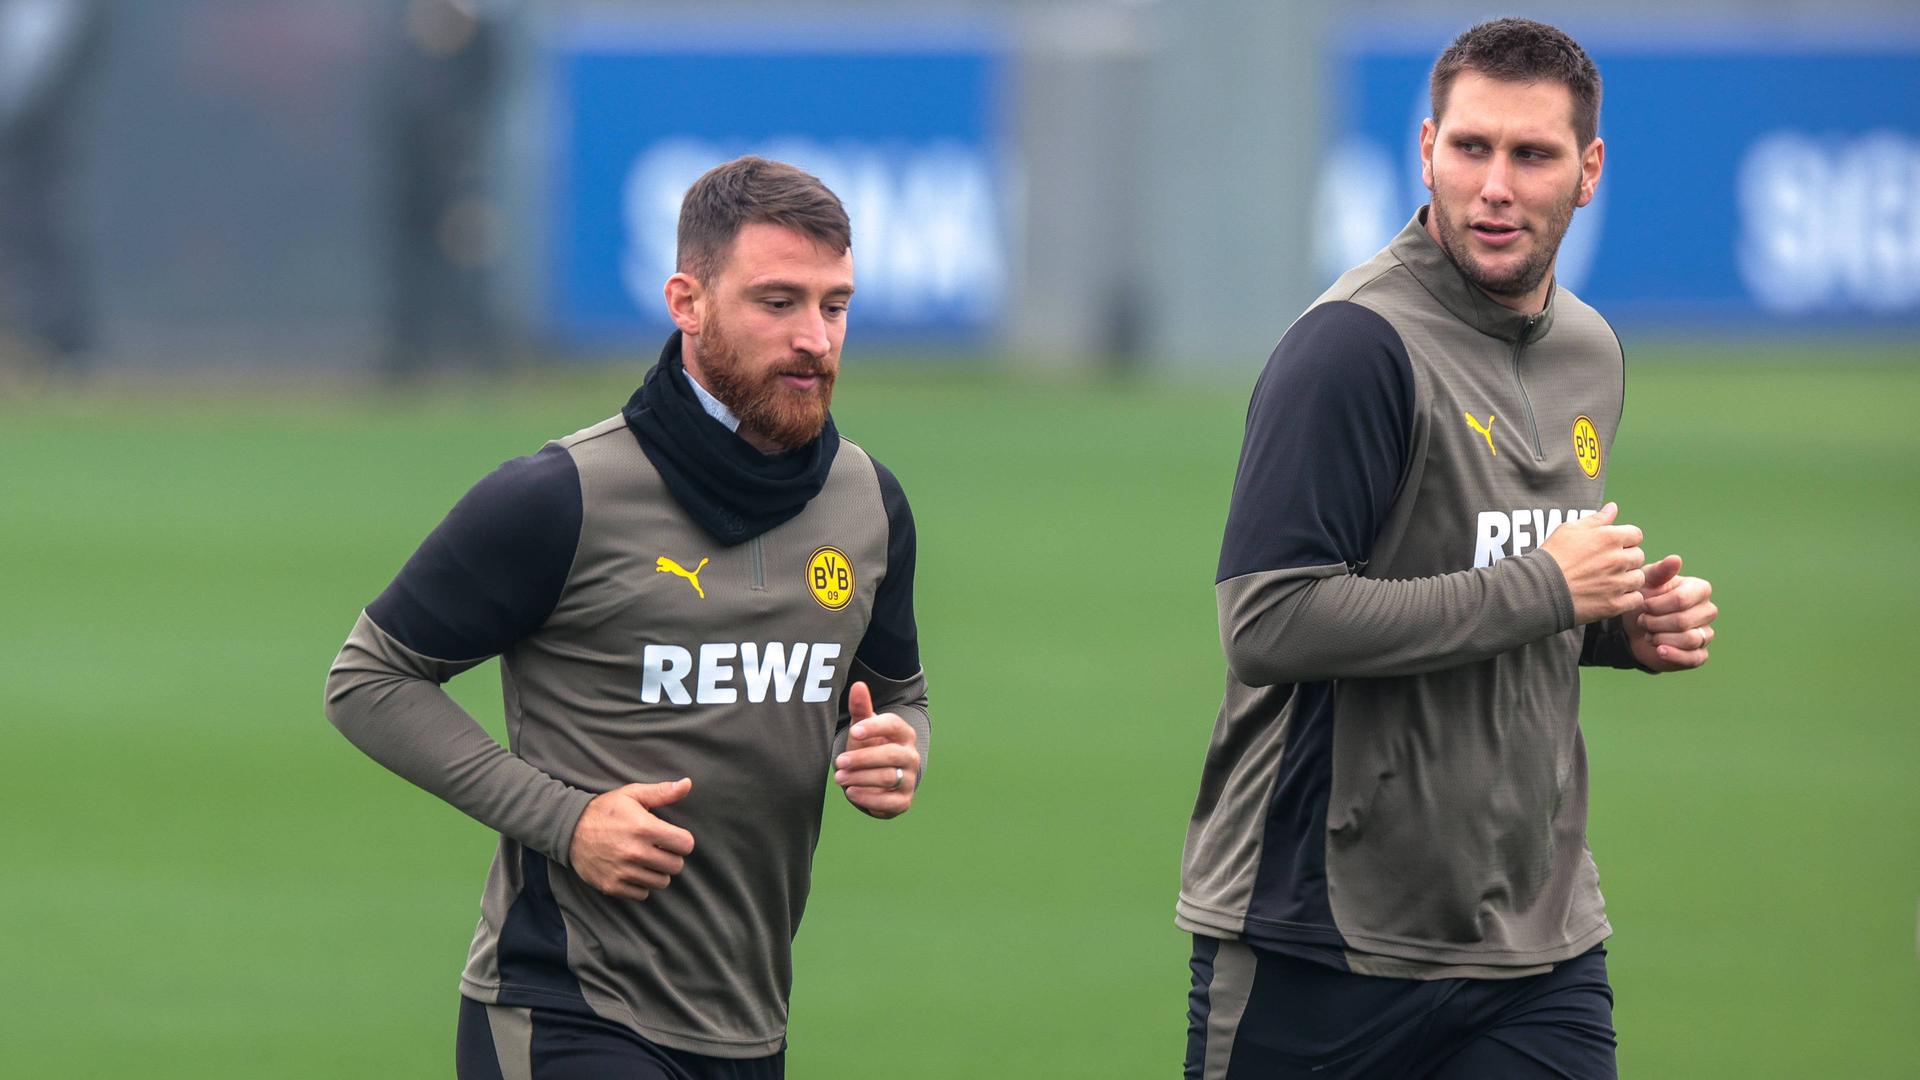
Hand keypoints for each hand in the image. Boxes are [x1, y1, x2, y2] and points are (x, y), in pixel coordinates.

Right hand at [568, 778, 695, 900]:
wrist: (569, 830)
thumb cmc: (605, 810)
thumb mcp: (632, 794)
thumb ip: (662, 792)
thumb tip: (687, 784)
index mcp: (644, 828)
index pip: (685, 844)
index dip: (682, 840)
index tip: (672, 837)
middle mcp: (635, 852)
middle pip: (676, 866)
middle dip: (671, 857)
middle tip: (659, 849)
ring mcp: (623, 872)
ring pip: (662, 882)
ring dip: (658, 872)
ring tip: (647, 859)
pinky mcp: (612, 886)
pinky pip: (642, 894)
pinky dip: (641, 884)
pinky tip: (633, 871)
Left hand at [835, 681, 919, 819]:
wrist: (878, 779)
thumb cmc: (870, 747)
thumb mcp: (863, 727)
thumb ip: (861, 707)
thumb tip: (858, 685)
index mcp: (903, 734)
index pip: (893, 725)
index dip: (874, 727)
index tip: (854, 731)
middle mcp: (911, 756)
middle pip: (890, 755)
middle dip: (862, 759)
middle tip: (839, 762)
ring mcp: (910, 779)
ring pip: (888, 778)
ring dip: (861, 778)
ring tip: (839, 778)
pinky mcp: (904, 801)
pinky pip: (889, 802)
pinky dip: (869, 798)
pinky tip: (851, 793)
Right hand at [1540, 501, 1647, 624]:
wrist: (1538, 589)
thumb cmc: (1552, 557)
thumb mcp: (1569, 530)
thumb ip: (1596, 519)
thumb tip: (1613, 507)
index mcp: (1609, 537)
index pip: (1636, 534)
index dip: (1625, 540)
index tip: (1613, 547)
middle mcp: (1618, 559)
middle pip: (1638, 556)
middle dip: (1626, 559)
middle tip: (1608, 565)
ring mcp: (1617, 583)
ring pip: (1638, 578)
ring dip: (1628, 579)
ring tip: (1609, 581)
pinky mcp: (1614, 604)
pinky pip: (1635, 599)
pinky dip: (1627, 598)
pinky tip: (1612, 595)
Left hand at [1625, 554, 1716, 670]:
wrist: (1634, 628)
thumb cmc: (1644, 599)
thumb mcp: (1646, 582)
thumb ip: (1660, 571)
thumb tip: (1676, 559)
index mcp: (1699, 589)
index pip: (1682, 599)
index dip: (1658, 605)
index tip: (1643, 605)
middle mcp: (1708, 611)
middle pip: (1684, 620)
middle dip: (1656, 622)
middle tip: (1642, 621)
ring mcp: (1706, 633)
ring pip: (1689, 639)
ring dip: (1661, 638)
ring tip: (1648, 634)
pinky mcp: (1699, 654)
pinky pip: (1694, 658)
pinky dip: (1674, 655)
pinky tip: (1659, 650)